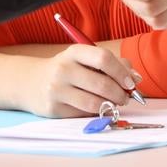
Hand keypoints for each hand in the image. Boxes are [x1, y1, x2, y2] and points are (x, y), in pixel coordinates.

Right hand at [20, 44, 139, 117]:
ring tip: (114, 103)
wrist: (30, 82)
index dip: (122, 71)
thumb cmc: (67, 70)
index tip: (132, 82)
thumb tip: (136, 78)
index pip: (103, 58)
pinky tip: (97, 108)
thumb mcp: (84, 59)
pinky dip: (96, 113)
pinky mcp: (54, 109)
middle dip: (120, 93)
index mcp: (74, 52)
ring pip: (94, 103)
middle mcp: (63, 69)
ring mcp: (57, 90)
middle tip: (126, 97)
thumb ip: (112, 64)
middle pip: (102, 84)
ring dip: (111, 105)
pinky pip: (83, 114)